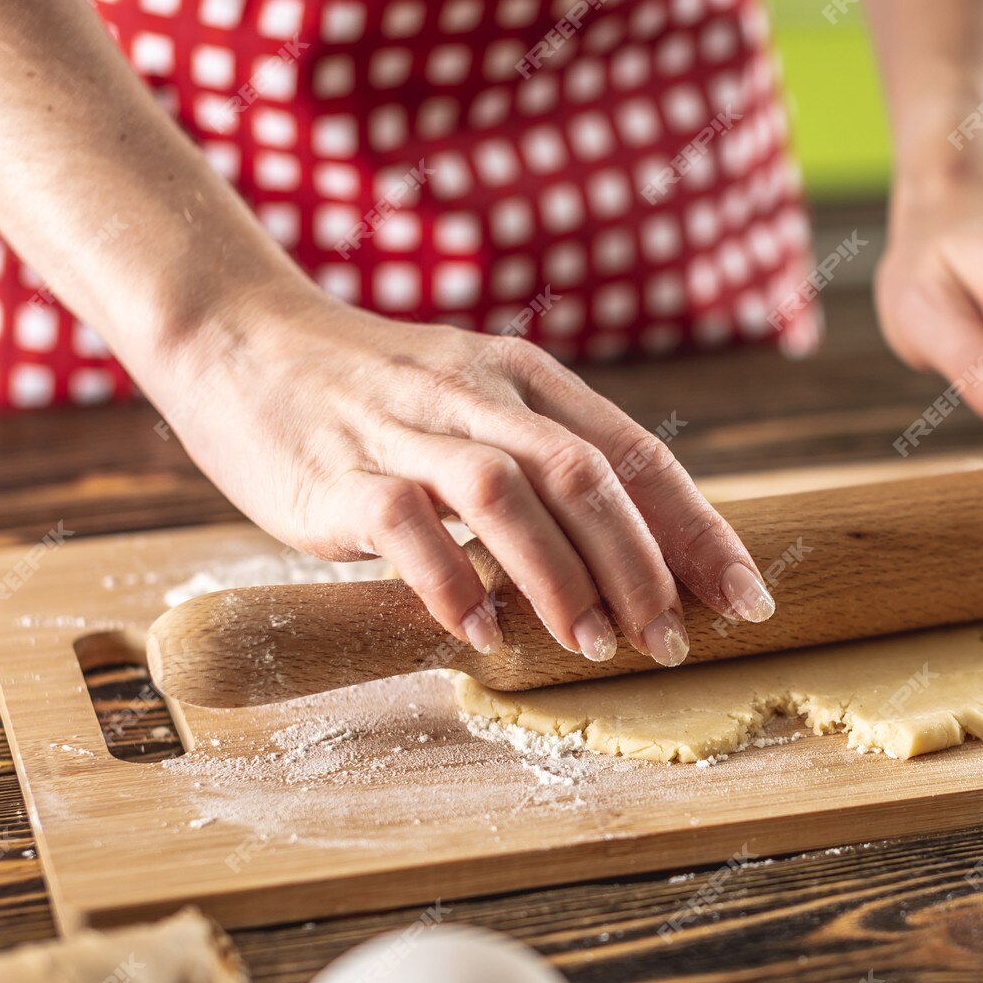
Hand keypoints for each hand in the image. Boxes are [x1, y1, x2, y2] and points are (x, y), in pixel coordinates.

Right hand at [155, 284, 775, 665]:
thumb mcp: (473, 402)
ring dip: (562, 577)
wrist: (235, 335)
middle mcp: (477, 395)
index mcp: (526, 379)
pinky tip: (481, 634)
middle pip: (586, 474)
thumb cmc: (369, 391)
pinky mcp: (337, 472)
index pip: (635, 454)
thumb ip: (541, 459)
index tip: (746, 596)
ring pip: (509, 494)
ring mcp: (406, 430)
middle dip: (644, 566)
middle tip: (672, 641)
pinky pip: (406, 527)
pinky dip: (451, 583)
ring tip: (593, 647)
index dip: (698, 530)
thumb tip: (632, 557)